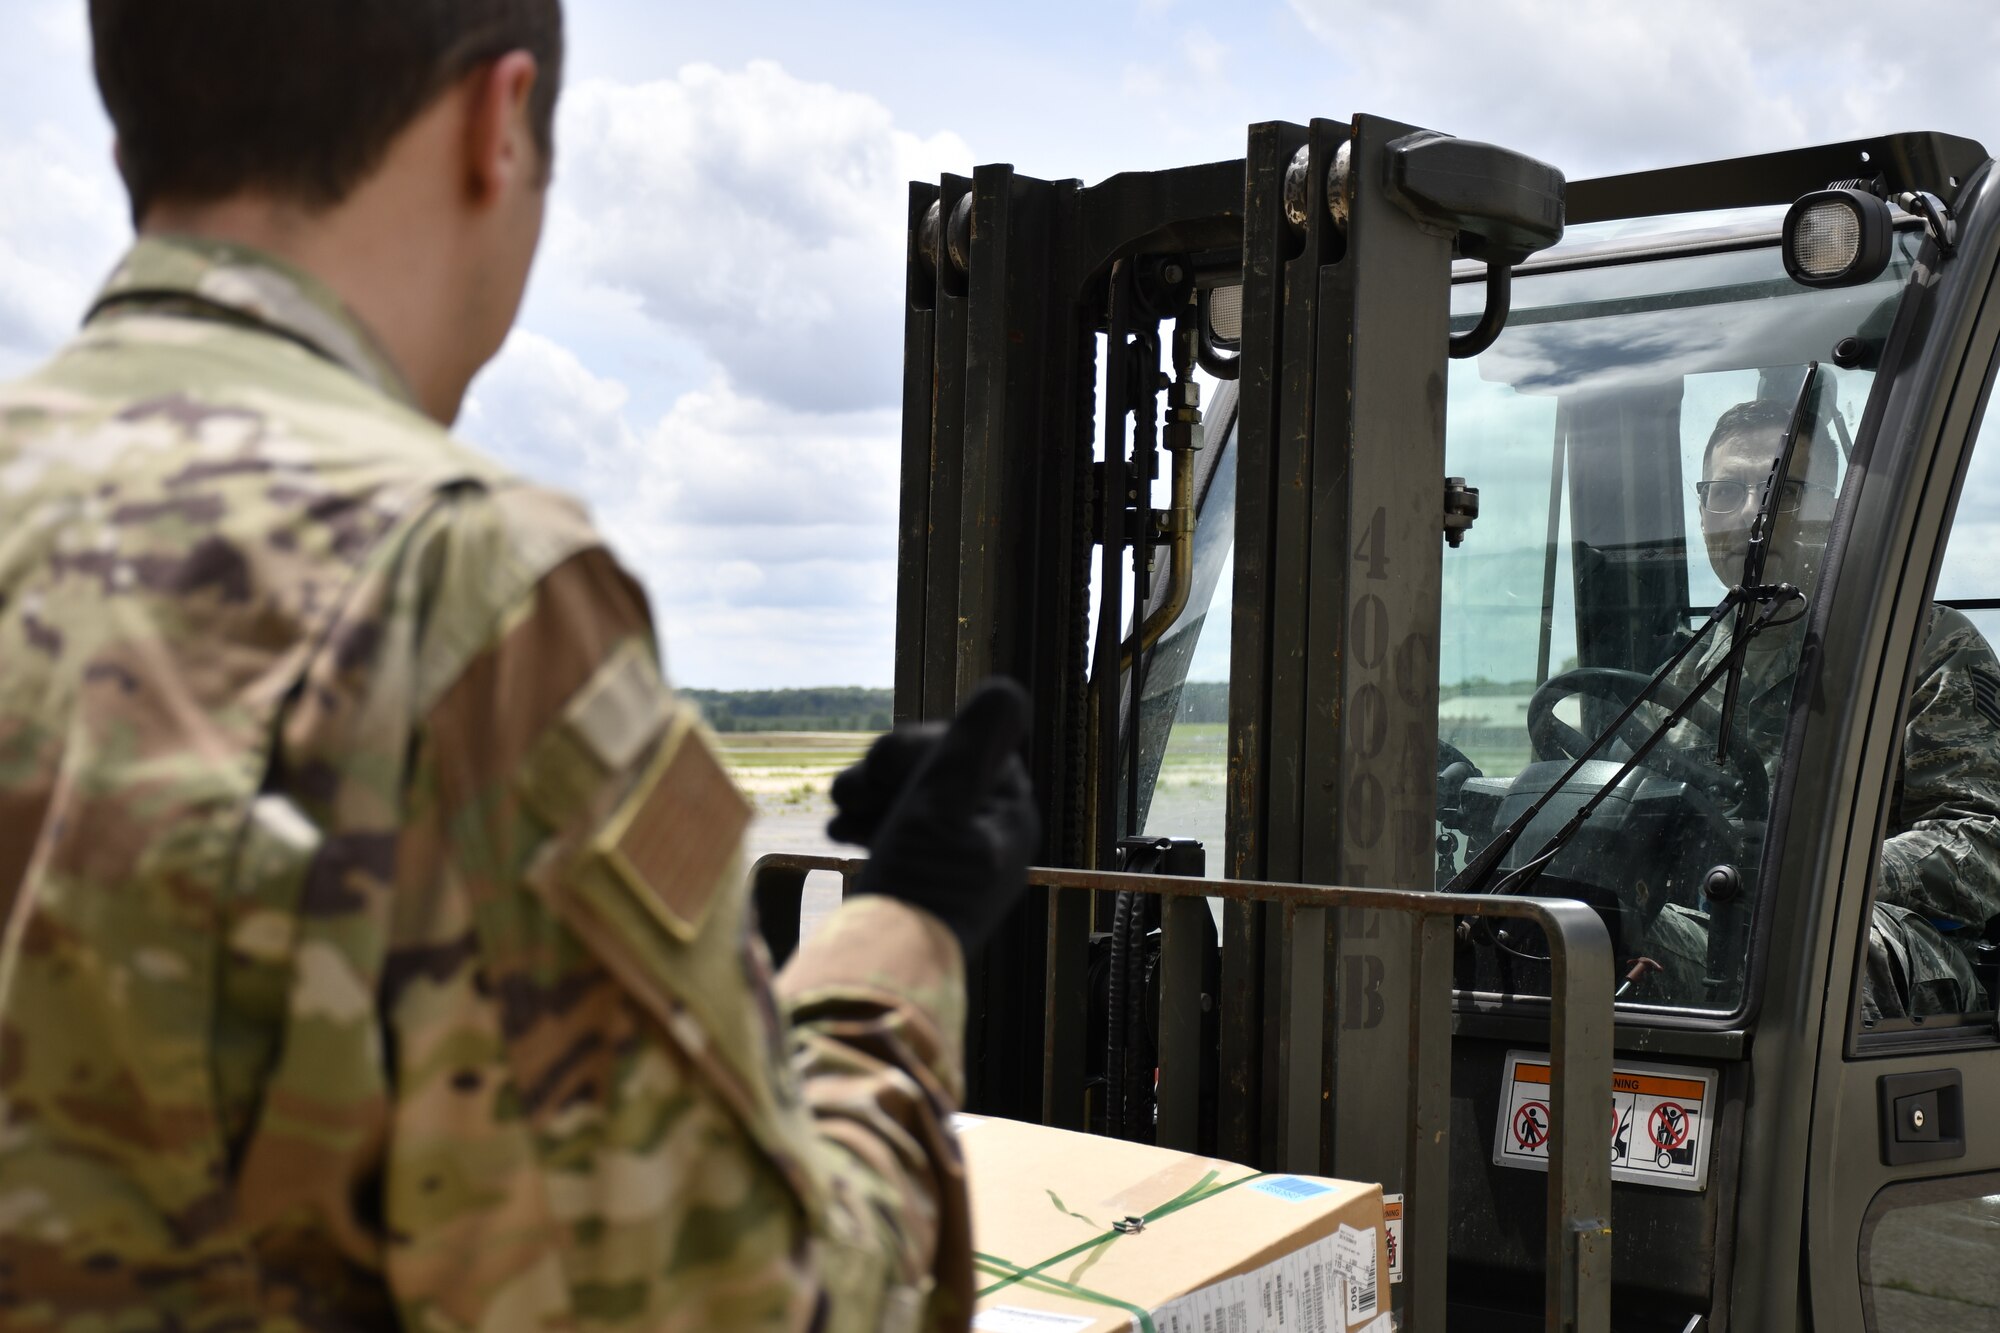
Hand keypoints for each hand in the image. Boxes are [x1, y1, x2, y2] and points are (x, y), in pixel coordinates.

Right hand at [827, 679, 1039, 955]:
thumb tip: (1007, 688)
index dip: (916, 745)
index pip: (969, 746)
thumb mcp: (943, 803)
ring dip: (872, 795)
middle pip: (939, 772)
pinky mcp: (930, 882)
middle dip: (887, 771)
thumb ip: (972, 743)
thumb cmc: (915, 886)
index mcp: (1010, 813)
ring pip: (915, 800)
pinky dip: (873, 824)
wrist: (883, 972)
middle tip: (847, 790)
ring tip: (838, 812)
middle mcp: (994, 836)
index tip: (879, 766)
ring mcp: (962, 861)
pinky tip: (841, 832)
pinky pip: (904, 833)